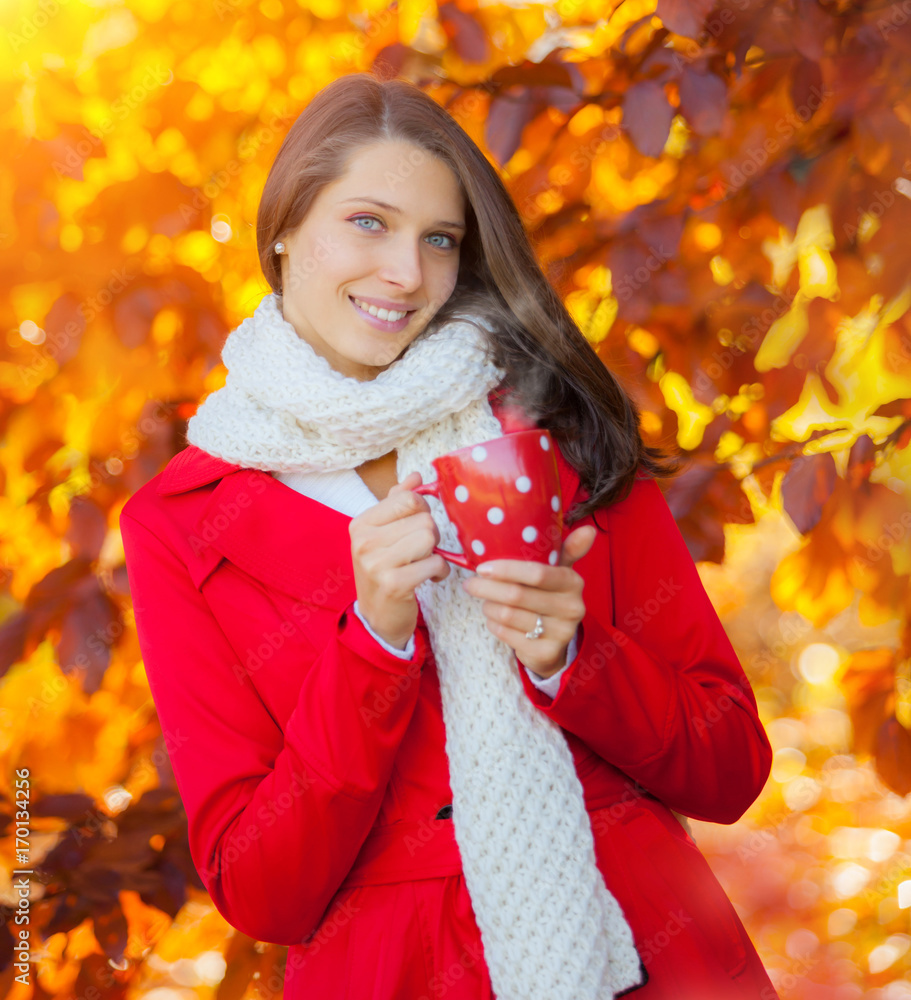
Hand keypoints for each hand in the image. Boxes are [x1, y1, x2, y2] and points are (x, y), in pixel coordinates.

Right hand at [349, 471, 449, 649]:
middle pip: (423, 519)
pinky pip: (434, 563)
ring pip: (429, 538)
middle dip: (431, 535)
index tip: (416, 527)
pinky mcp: (394, 584)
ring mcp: (376, 563)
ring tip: (423, 564)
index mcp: (361, 524)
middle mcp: (364, 541)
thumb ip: (398, 502)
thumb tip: (416, 476)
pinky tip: (429, 578)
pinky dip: (439, 571)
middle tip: (420, 552)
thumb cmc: (384, 571)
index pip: (408, 499)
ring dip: (435, 553)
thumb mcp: (384, 534)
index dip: (423, 511)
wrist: (377, 618)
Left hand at [460, 524, 597, 677]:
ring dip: (488, 606)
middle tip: (470, 584)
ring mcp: (560, 633)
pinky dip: (493, 624)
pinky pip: (506, 634)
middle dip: (487, 588)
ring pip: (508, 615)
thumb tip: (589, 529)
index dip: (506, 570)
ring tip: (483, 600)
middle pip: (517, 595)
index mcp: (573, 582)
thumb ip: (568, 549)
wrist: (555, 641)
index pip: (537, 574)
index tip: (482, 567)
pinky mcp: (546, 653)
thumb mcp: (559, 573)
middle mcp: (572, 608)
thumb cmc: (550, 597)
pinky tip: (493, 618)